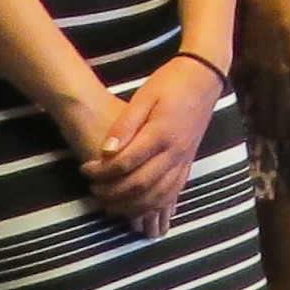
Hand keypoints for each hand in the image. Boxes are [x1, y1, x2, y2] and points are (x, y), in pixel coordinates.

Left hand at [81, 56, 220, 232]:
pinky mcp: (188, 164)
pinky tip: (139, 210)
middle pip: (140, 185)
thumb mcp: (143, 96)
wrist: (204, 78)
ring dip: (131, 206)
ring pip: (157, 196)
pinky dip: (154, 207)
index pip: (126, 163)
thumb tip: (105, 151)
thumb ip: (124, 125)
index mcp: (161, 134)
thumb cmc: (170, 83)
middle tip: (93, 189)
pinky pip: (172, 194)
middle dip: (112, 192)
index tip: (85, 169)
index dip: (102, 171)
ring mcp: (183, 161)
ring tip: (110, 205)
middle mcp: (174, 153)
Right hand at [236, 0, 289, 129]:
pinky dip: (240, 93)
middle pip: (285, 104)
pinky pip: (243, 82)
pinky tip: (237, 104)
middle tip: (282, 136)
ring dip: (265, 115)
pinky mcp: (247, 61)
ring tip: (264, 128)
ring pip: (265, 99)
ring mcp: (264, 69)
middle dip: (284, 121)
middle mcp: (285, 74)